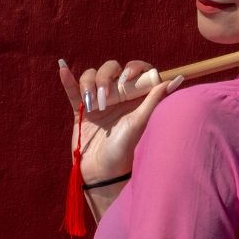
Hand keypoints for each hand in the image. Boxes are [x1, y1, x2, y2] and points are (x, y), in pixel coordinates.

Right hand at [58, 58, 183, 184]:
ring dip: (88, 84)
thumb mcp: (140, 123)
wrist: (102, 171)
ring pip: (91, 77)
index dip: (133, 67)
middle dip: (105, 77)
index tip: (127, 77)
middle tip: (105, 97)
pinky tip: (62, 69)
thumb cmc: (125, 149)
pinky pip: (72, 91)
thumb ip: (155, 100)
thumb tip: (175, 79)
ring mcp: (98, 100)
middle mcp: (118, 95)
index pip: (136, 70)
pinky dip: (68, 80)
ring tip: (91, 105)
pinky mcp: (81, 109)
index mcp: (135, 97)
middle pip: (111, 69)